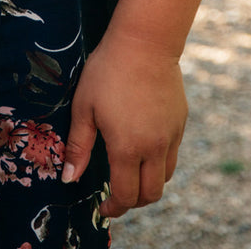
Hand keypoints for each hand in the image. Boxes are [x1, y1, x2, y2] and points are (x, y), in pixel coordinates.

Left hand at [62, 28, 187, 217]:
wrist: (144, 42)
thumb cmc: (108, 71)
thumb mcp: (84, 107)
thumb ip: (78, 146)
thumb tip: (69, 179)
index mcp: (127, 148)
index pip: (126, 195)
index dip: (114, 208)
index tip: (103, 207)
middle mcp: (154, 148)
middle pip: (151, 195)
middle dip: (133, 202)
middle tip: (116, 194)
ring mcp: (171, 135)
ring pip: (165, 177)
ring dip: (148, 183)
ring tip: (130, 172)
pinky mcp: (180, 122)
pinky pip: (173, 154)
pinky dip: (160, 161)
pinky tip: (144, 146)